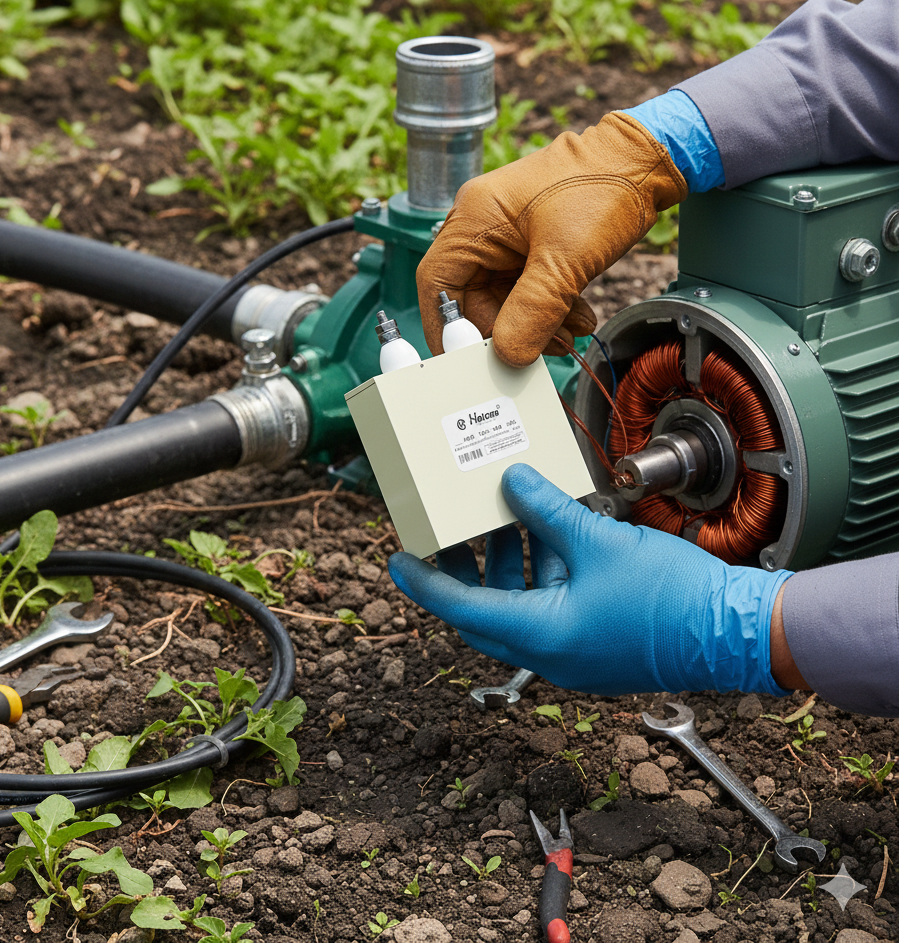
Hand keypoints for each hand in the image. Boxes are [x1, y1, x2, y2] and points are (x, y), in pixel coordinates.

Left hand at [388, 464, 790, 696]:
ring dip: (513, 559)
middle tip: (453, 526)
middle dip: (469, 564)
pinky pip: (556, 602)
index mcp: (542, 636)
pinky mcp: (599, 638)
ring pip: (524, 602)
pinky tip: (555, 527)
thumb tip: (510, 483)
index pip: (463, 609)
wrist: (738, 632)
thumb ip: (547, 511)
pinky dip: (548, 567)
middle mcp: (552, 652)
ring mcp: (576, 650)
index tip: (398, 559)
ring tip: (508, 512)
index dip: (426, 581)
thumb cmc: (673, 600)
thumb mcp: (599, 542)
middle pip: (489, 607)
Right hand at [416, 112, 686, 366]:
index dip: (447, 327)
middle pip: (472, 296)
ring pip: (504, 296)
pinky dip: (549, 308)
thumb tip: (508, 355)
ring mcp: (508, 233)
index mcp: (475, 217)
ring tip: (570, 334)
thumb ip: (533, 312)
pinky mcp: (533, 241)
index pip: (438, 283)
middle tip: (543, 349)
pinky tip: (576, 317)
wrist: (648, 159)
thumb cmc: (604, 187)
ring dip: (535, 322)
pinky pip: (528, 286)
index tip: (466, 360)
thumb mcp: (565, 258)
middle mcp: (483, 223)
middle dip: (507, 328)